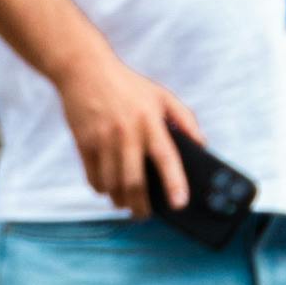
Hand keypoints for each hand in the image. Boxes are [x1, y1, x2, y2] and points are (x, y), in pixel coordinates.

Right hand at [58, 47, 193, 219]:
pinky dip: (101, 189)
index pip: (166, 157)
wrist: (84, 69)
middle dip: (140, 207)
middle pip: (134, 182)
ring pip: (112, 185)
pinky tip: (108, 188)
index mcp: (150, 120)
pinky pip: (93, 178)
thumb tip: (202, 146)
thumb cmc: (127, 84)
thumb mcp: (161, 95)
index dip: (174, 183)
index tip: (180, 204)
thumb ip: (185, 119)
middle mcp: (127, 132)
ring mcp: (103, 139)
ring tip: (127, 203)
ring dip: (120, 201)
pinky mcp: (84, 143)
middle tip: (144, 215)